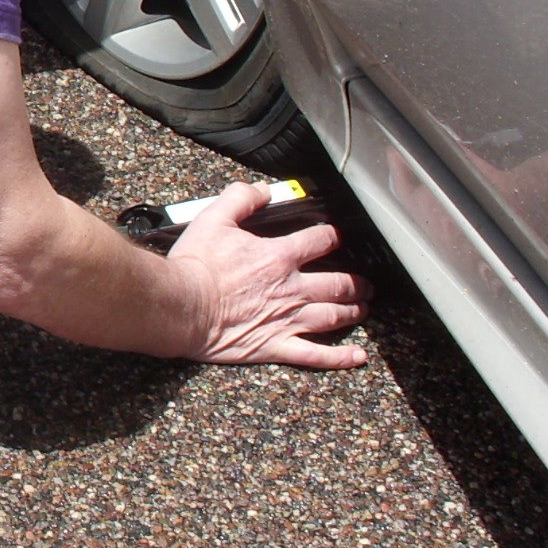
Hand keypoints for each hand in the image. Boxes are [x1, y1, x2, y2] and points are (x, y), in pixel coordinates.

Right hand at [168, 181, 370, 368]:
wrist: (182, 305)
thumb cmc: (196, 265)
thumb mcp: (213, 219)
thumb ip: (241, 198)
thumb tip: (262, 190)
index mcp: (278, 257)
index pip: (318, 241)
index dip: (332, 236)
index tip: (336, 237)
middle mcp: (292, 289)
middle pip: (337, 283)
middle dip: (356, 282)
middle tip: (364, 283)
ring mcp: (288, 319)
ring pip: (334, 316)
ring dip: (353, 312)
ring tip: (362, 309)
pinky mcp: (277, 345)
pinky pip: (317, 355)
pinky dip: (341, 357)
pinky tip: (358, 356)